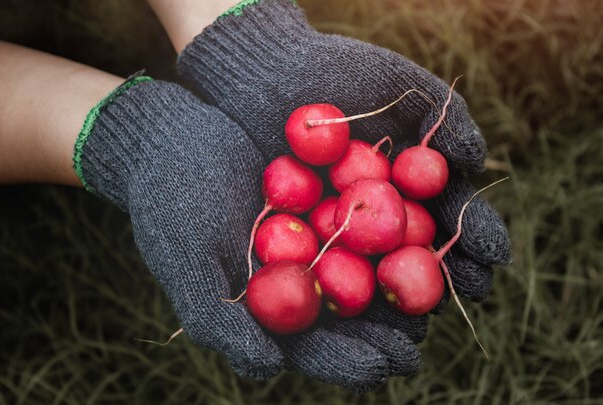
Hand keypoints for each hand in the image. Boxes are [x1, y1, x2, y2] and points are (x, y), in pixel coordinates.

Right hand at [78, 78, 425, 391]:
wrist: (172, 136)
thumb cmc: (170, 201)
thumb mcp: (188, 260)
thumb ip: (221, 320)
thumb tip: (267, 369)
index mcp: (264, 304)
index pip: (311, 346)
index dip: (347, 361)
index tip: (382, 368)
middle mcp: (295, 276)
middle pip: (349, 317)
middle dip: (384, 334)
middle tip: (419, 346)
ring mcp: (314, 236)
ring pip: (365, 271)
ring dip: (401, 288)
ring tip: (440, 302)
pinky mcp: (326, 195)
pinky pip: (367, 218)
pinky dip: (396, 229)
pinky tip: (425, 234)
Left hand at [178, 0, 510, 302]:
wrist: (270, 72)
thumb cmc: (339, 71)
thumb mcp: (399, 83)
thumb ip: (444, 116)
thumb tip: (476, 161)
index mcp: (410, 184)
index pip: (449, 217)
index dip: (473, 236)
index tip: (492, 256)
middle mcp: (378, 213)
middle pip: (417, 255)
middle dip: (443, 279)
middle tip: (466, 296)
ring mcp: (337, 229)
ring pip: (372, 273)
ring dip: (398, 302)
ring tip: (421, 322)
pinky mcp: (294, 238)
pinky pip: (318, 270)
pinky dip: (338, 292)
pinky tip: (358, 311)